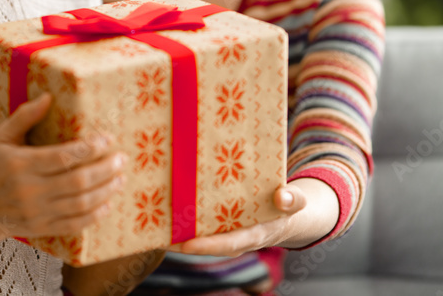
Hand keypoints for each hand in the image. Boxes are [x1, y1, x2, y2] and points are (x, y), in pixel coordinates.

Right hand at [0, 93, 127, 239]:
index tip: (107, 139)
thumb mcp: (2, 138)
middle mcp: (31, 190)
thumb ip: (24, 117)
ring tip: (120, 178)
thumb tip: (48, 97)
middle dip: (105, 169)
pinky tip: (108, 203)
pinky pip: (75, 224)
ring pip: (81, 203)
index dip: (90, 148)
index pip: (64, 156)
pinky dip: (95, 215)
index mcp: (22, 165)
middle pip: (78, 181)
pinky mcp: (43, 229)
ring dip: (106, 191)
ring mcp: (38, 213)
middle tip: (121, 158)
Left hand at [168, 178, 338, 256]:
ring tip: (147, 221)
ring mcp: (221, 233)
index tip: (184, 245)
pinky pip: (193, 225)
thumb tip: (284, 197)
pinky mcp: (214, 225)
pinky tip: (157, 211)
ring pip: (193, 235)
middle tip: (153, 229)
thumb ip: (293, 200)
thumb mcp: (296, 203)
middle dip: (178, 239)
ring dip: (172, 230)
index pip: (226, 244)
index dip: (206, 246)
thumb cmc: (288, 207)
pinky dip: (177, 222)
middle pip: (202, 242)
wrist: (284, 214)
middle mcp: (231, 238)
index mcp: (251, 235)